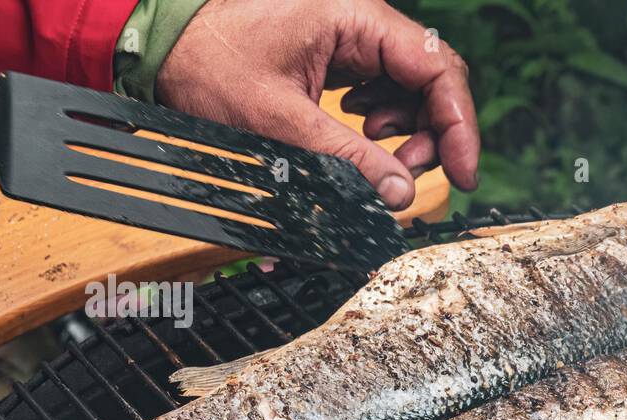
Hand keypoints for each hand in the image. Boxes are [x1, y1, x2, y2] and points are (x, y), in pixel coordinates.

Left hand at [156, 0, 479, 209]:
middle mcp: (363, 22)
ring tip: (373, 153)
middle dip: (430, 136)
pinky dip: (381, 123)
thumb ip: (345, 158)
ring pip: (412, 91)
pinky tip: (358, 132)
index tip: (464, 174)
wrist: (163, 43)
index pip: (439, 69)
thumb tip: (399, 194)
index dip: (460, 126)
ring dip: (405, 134)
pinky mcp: (342, 56)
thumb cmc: (208, 63)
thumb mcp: (279, 120)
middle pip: (432, 82)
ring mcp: (354, 38)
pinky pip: (384, 91)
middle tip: (402, 177)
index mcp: (356, 18)